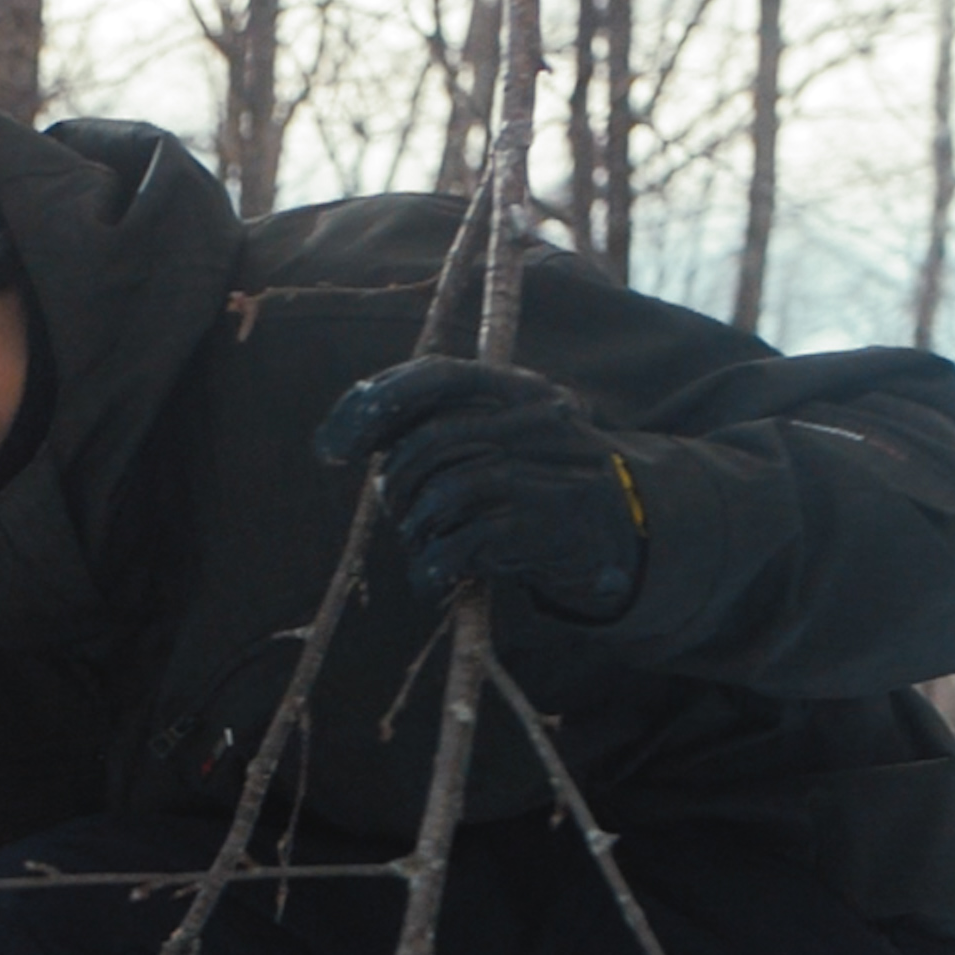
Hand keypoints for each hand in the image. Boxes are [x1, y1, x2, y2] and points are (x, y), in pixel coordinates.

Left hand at [315, 357, 645, 619]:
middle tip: (396, 512)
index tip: (334, 446)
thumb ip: (441, 427)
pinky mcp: (555, 524)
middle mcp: (541, 419)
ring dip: (415, 528)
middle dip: (396, 486)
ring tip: (421, 543)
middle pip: (435, 443)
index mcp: (521, 388)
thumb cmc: (537, 486)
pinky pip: (468, 541)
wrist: (619, 537)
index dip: (376, 406)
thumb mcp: (498, 441)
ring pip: (449, 491)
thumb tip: (347, 434)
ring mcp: (553, 470)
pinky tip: (433, 577)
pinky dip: (433, 565)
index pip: (437, 376)